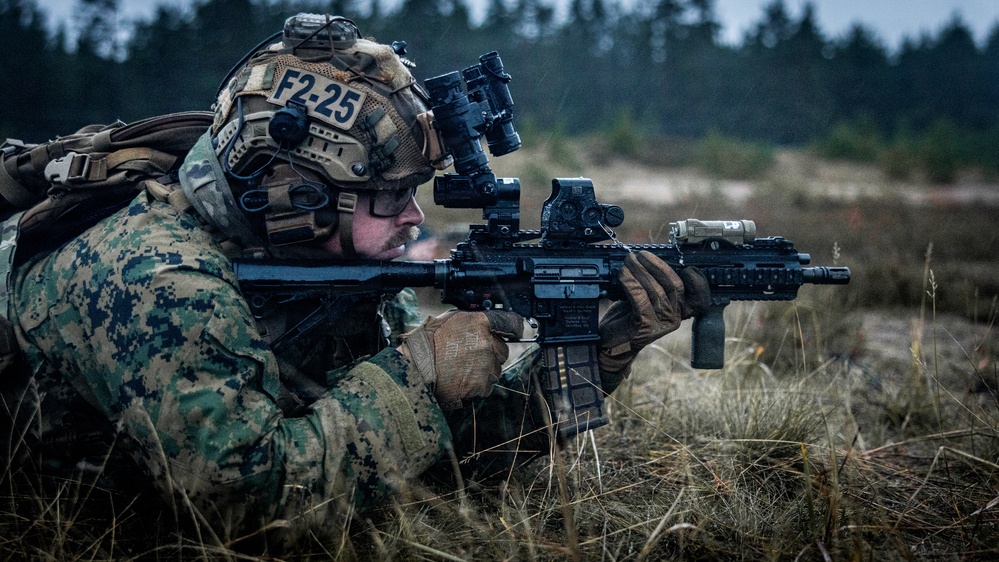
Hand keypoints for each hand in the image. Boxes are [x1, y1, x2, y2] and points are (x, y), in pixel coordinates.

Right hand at [400, 309, 523, 409]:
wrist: (416, 369)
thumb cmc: (428, 343)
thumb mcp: (451, 320)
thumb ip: (473, 322)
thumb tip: (487, 325)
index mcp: (479, 323)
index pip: (509, 322)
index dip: (515, 326)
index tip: (519, 330)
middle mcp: (487, 343)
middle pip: (503, 350)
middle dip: (492, 354)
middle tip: (471, 356)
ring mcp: (486, 365)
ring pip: (495, 369)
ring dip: (484, 371)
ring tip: (462, 369)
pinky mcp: (482, 384)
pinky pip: (486, 385)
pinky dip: (477, 385)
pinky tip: (461, 380)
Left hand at [598, 251, 709, 376]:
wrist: (612, 343)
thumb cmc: (628, 317)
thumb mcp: (646, 298)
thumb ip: (655, 284)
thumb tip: (652, 259)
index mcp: (681, 312)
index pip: (698, 296)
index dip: (697, 281)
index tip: (685, 266)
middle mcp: (675, 319)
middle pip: (674, 285)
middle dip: (656, 265)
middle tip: (640, 254)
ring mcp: (661, 324)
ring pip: (655, 289)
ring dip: (639, 270)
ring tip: (628, 260)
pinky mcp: (645, 326)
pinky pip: (639, 297)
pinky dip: (630, 282)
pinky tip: (623, 273)